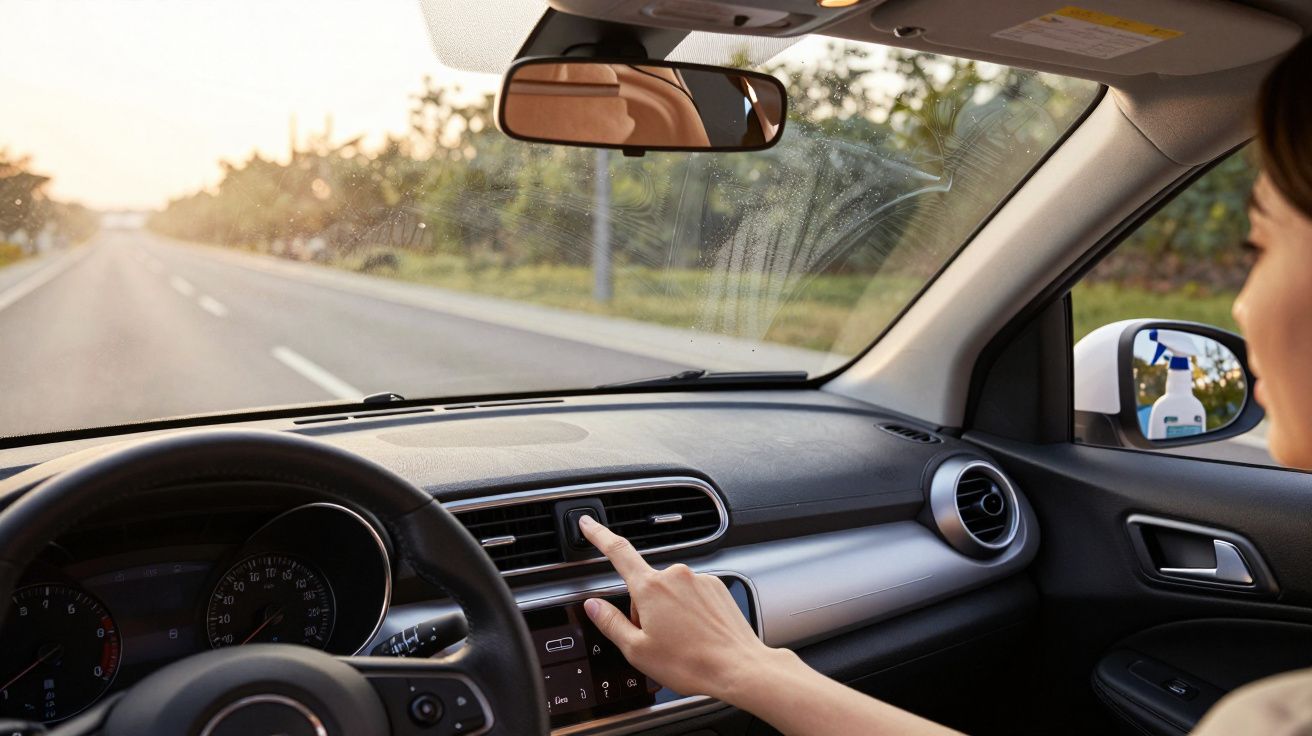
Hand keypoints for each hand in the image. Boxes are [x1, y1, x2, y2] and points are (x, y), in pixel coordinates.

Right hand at [577, 514, 784, 703]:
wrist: (739, 668)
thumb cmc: (691, 663)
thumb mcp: (638, 650)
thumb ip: (611, 623)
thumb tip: (593, 606)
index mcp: (651, 588)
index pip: (618, 552)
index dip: (599, 535)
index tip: (588, 523)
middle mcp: (676, 576)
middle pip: (646, 585)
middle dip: (644, 608)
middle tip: (655, 639)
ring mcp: (699, 580)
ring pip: (671, 592)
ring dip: (669, 611)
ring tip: (682, 643)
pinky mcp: (717, 588)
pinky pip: (693, 595)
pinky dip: (690, 612)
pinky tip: (697, 635)